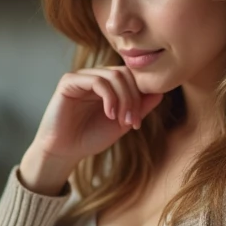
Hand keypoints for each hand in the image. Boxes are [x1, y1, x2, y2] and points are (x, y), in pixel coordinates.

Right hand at [20, 67, 163, 192]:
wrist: (65, 151)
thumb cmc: (90, 137)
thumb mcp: (122, 123)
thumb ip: (139, 107)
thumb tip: (160, 92)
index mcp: (108, 84)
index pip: (132, 77)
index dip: (140, 96)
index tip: (138, 122)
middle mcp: (95, 76)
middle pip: (125, 74)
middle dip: (133, 99)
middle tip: (132, 122)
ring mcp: (82, 77)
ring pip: (114, 76)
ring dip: (124, 100)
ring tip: (122, 121)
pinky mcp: (69, 81)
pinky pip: (97, 81)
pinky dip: (109, 98)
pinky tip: (109, 114)